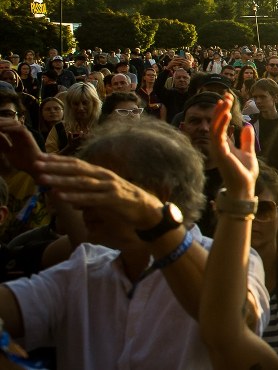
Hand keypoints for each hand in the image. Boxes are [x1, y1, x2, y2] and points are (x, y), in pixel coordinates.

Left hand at [0, 120, 44, 173]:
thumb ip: (3, 146)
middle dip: (2, 122)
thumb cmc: (22, 162)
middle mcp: (21, 134)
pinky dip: (11, 128)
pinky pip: (20, 129)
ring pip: (15, 124)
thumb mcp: (8, 153)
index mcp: (17, 137)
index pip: (7, 127)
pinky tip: (3, 130)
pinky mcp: (28, 136)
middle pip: (11, 123)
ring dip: (5, 124)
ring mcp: (25, 134)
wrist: (33, 166)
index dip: (0, 126)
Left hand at [35, 155, 162, 228]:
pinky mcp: (114, 199)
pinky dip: (75, 197)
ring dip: (60, 180)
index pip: (76, 163)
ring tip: (43, 179)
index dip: (58, 160)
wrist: (148, 212)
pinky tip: (61, 196)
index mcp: (100, 173)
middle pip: (76, 169)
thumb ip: (82, 194)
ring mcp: (109, 186)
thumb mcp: (100, 196)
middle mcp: (104, 176)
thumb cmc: (124, 203)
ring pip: (81, 182)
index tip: (41, 157)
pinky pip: (91, 198)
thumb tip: (65, 195)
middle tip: (36, 164)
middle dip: (55, 166)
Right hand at [210, 94, 257, 196]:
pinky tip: (226, 114)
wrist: (244, 187)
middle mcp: (219, 146)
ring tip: (225, 101)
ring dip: (219, 114)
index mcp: (225, 145)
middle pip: (216, 123)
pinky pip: (218, 135)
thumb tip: (246, 126)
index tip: (228, 98)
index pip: (221, 124)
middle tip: (226, 95)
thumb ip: (246, 140)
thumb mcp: (248, 152)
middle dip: (220, 109)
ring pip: (215, 127)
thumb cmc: (245, 173)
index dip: (223, 111)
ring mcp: (218, 149)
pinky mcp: (220, 153)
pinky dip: (222, 124)